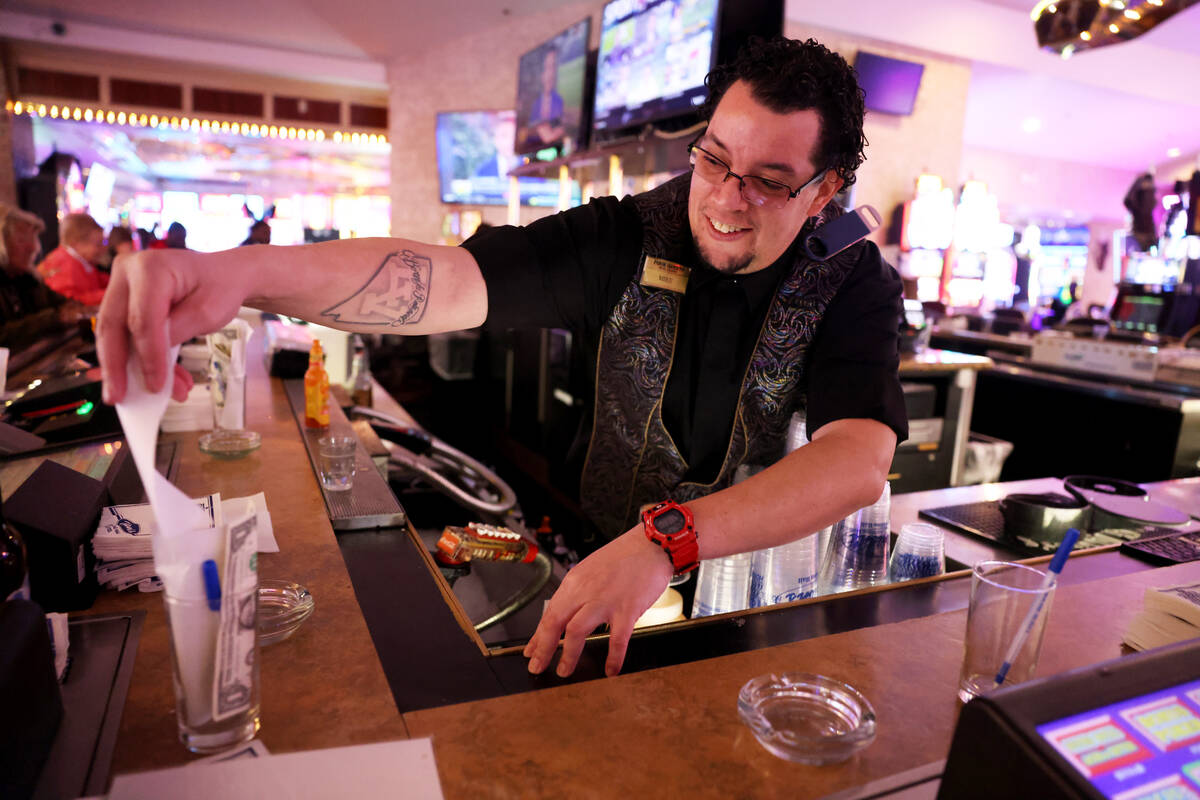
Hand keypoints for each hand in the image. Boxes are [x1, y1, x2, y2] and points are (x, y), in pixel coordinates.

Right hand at [97, 250, 249, 404]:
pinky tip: (164, 382)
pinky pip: (126, 335)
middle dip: (116, 367)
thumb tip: (150, 363)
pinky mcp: (124, 302)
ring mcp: (122, 287)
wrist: (223, 274)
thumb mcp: (207, 312)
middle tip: (118, 399)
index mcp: (150, 268)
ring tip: (145, 399)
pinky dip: (142, 361)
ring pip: (114, 334)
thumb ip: (178, 332)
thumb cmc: (218, 288)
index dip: (147, 356)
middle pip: (113, 325)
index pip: (142, 319)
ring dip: (129, 369)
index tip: (155, 386)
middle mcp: (127, 272)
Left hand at [523, 527, 671, 677]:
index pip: (550, 612)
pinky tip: (611, 671)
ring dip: (569, 655)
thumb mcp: (592, 569)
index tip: (531, 651)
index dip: (538, 635)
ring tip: (565, 671)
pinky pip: (617, 639)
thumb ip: (579, 591)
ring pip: (577, 632)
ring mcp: (605, 601)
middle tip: (537, 667)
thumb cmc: (626, 556)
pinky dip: (613, 658)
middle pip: (555, 623)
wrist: (652, 544)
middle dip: (543, 649)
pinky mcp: (627, 609)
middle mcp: (585, 591)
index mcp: (575, 581)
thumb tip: (567, 613)